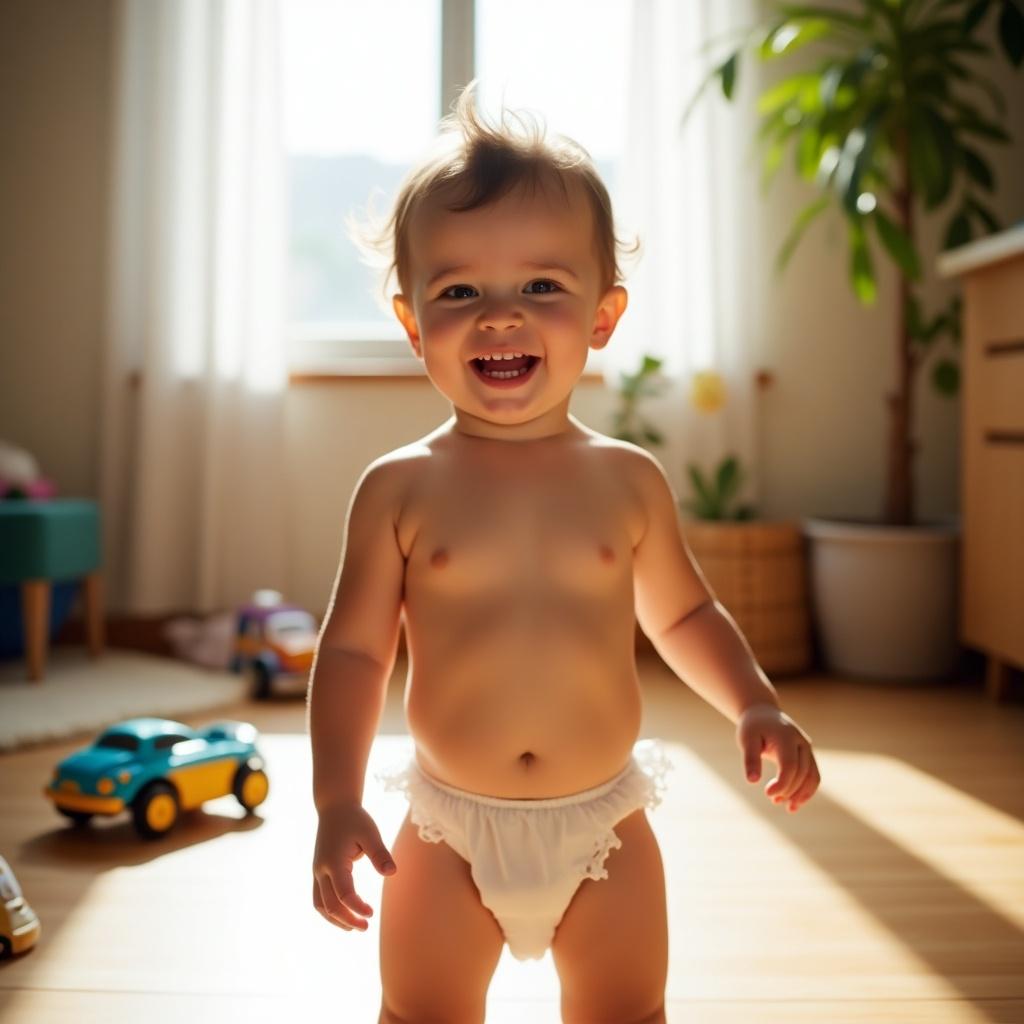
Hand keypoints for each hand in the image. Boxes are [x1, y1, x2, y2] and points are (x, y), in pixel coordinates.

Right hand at [313, 802, 396, 930]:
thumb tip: (392, 873)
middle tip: (366, 927)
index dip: (357, 907)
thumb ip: (379, 853)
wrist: (334, 808)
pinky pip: (319, 899)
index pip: (344, 893)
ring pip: (320, 905)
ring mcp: (317, 872)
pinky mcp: (318, 872)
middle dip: (347, 919)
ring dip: (335, 919)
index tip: (372, 914)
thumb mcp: (370, 832)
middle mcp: (322, 870)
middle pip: (330, 905)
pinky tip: (344, 915)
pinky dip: (329, 911)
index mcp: (334, 861)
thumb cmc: (355, 819)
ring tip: (355, 927)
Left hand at [736, 703, 819, 812]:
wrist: (763, 713)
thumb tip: (752, 781)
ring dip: (802, 794)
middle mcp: (801, 742)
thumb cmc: (752, 727)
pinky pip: (812, 775)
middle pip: (802, 772)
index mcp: (786, 736)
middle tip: (773, 800)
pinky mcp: (807, 754)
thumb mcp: (746, 739)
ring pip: (812, 776)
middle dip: (789, 790)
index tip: (768, 794)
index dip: (782, 783)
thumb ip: (750, 758)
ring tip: (788, 808)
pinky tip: (794, 803)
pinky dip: (806, 790)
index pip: (790, 765)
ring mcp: (807, 748)